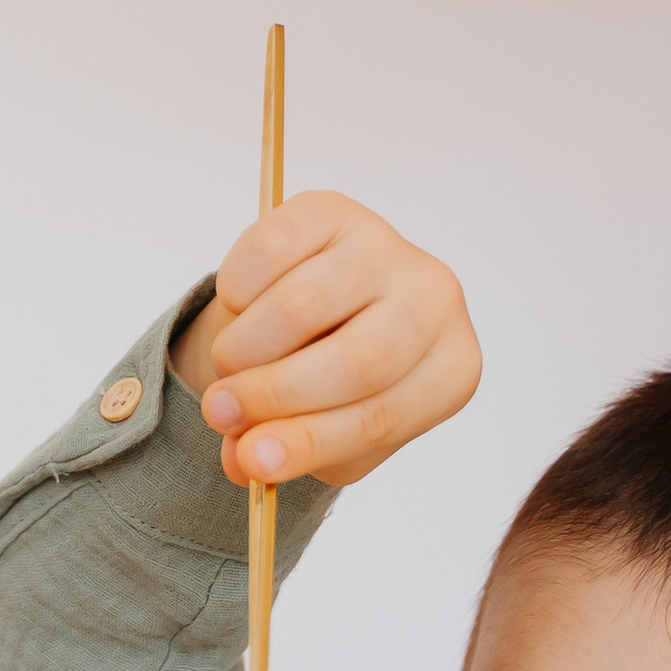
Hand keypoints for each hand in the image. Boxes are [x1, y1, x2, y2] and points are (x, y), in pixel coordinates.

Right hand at [167, 190, 480, 488]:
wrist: (324, 316)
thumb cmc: (333, 384)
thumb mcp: (323, 435)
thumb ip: (289, 454)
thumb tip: (244, 458)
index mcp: (449, 371)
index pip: (380, 416)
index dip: (308, 442)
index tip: (252, 461)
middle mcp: (435, 300)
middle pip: (357, 360)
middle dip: (274, 394)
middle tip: (221, 412)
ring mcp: (385, 247)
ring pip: (302, 306)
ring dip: (244, 349)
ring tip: (229, 366)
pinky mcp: (332, 210)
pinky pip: (266, 253)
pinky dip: (235, 293)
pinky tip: (241, 311)